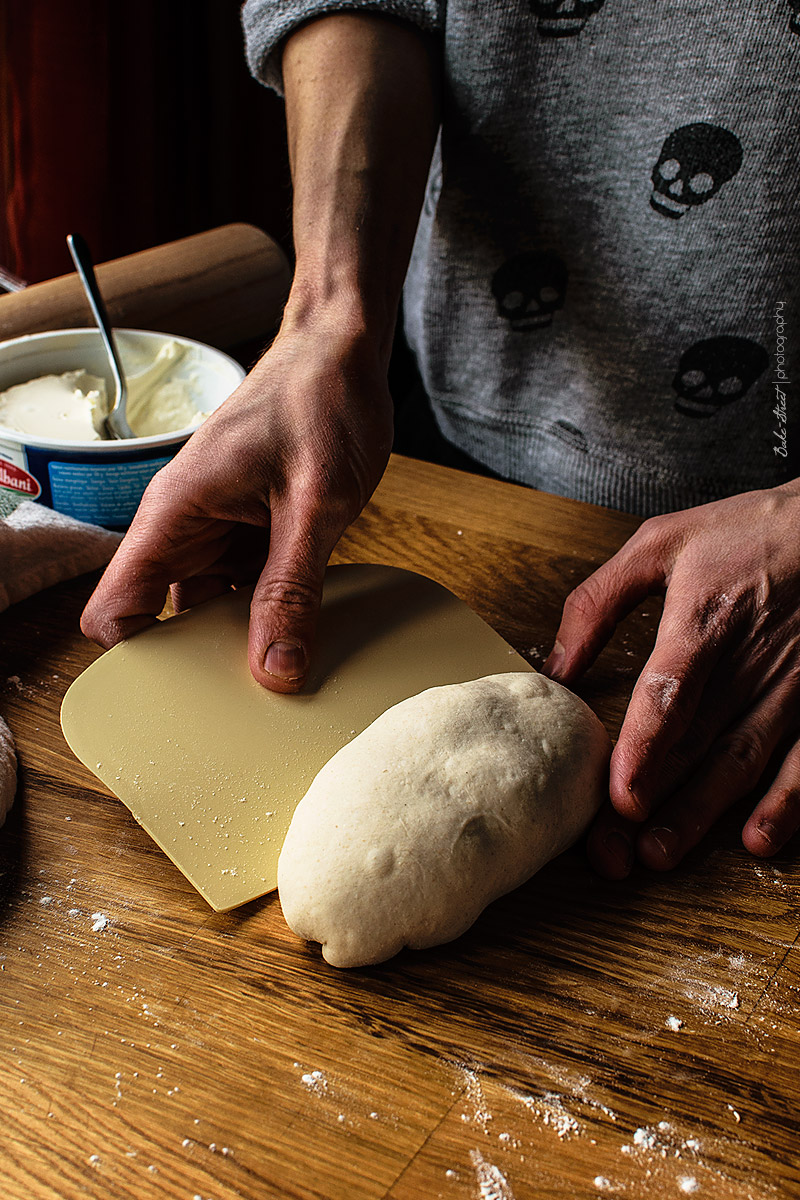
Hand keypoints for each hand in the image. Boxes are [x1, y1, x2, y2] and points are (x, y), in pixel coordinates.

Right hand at [80, 317, 393, 692]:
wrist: (344, 347)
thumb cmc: (321, 399)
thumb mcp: (316, 503)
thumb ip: (292, 587)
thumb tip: (275, 669)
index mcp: (174, 515)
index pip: (115, 609)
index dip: (137, 661)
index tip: (183, 703)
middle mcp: (186, 527)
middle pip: (163, 621)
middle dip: (199, 664)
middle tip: (250, 707)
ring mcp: (220, 529)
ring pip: (211, 609)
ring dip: (242, 640)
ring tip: (284, 677)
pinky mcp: (253, 530)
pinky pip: (249, 587)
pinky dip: (272, 612)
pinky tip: (306, 633)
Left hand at [542, 481, 799, 875]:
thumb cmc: (746, 531)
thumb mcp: (660, 543)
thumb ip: (598, 602)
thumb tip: (554, 664)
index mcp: (703, 619)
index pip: (670, 693)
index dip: (644, 748)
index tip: (619, 795)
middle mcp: (749, 660)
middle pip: (695, 743)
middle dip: (654, 803)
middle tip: (615, 852)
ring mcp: (791, 686)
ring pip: (741, 762)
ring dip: (703, 814)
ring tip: (661, 854)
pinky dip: (787, 803)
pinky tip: (758, 838)